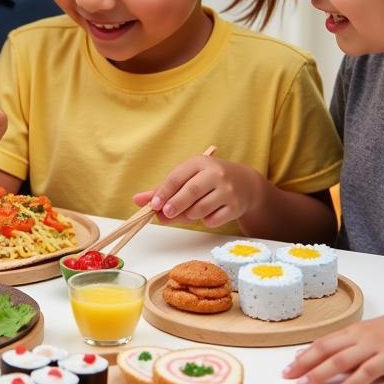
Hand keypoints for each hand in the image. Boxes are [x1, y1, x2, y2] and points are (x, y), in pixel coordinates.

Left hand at [132, 156, 263, 226]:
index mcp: (199, 163)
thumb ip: (162, 189)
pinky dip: (206, 221)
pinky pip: (214, 220)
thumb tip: (137, 200)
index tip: (153, 205)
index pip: (177, 177)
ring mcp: (227, 190)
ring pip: (200, 209)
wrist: (245, 184)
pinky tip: (207, 214)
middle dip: (175, 205)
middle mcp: (215, 174)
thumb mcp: (188, 177)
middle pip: (190, 192)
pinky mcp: (235, 206)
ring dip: (188, 216)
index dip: (163, 192)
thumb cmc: (208, 180)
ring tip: (186, 214)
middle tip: (164, 214)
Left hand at [282, 310, 383, 383]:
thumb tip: (332, 358)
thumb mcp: (370, 335)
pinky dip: (352, 382)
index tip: (289, 365)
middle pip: (325, 350)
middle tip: (288, 376)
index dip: (305, 354)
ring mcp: (373, 347)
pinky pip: (367, 371)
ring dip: (319, 374)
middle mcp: (359, 337)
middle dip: (304, 364)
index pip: (323, 342)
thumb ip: (351, 345)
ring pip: (340, 361)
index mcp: (353, 331)